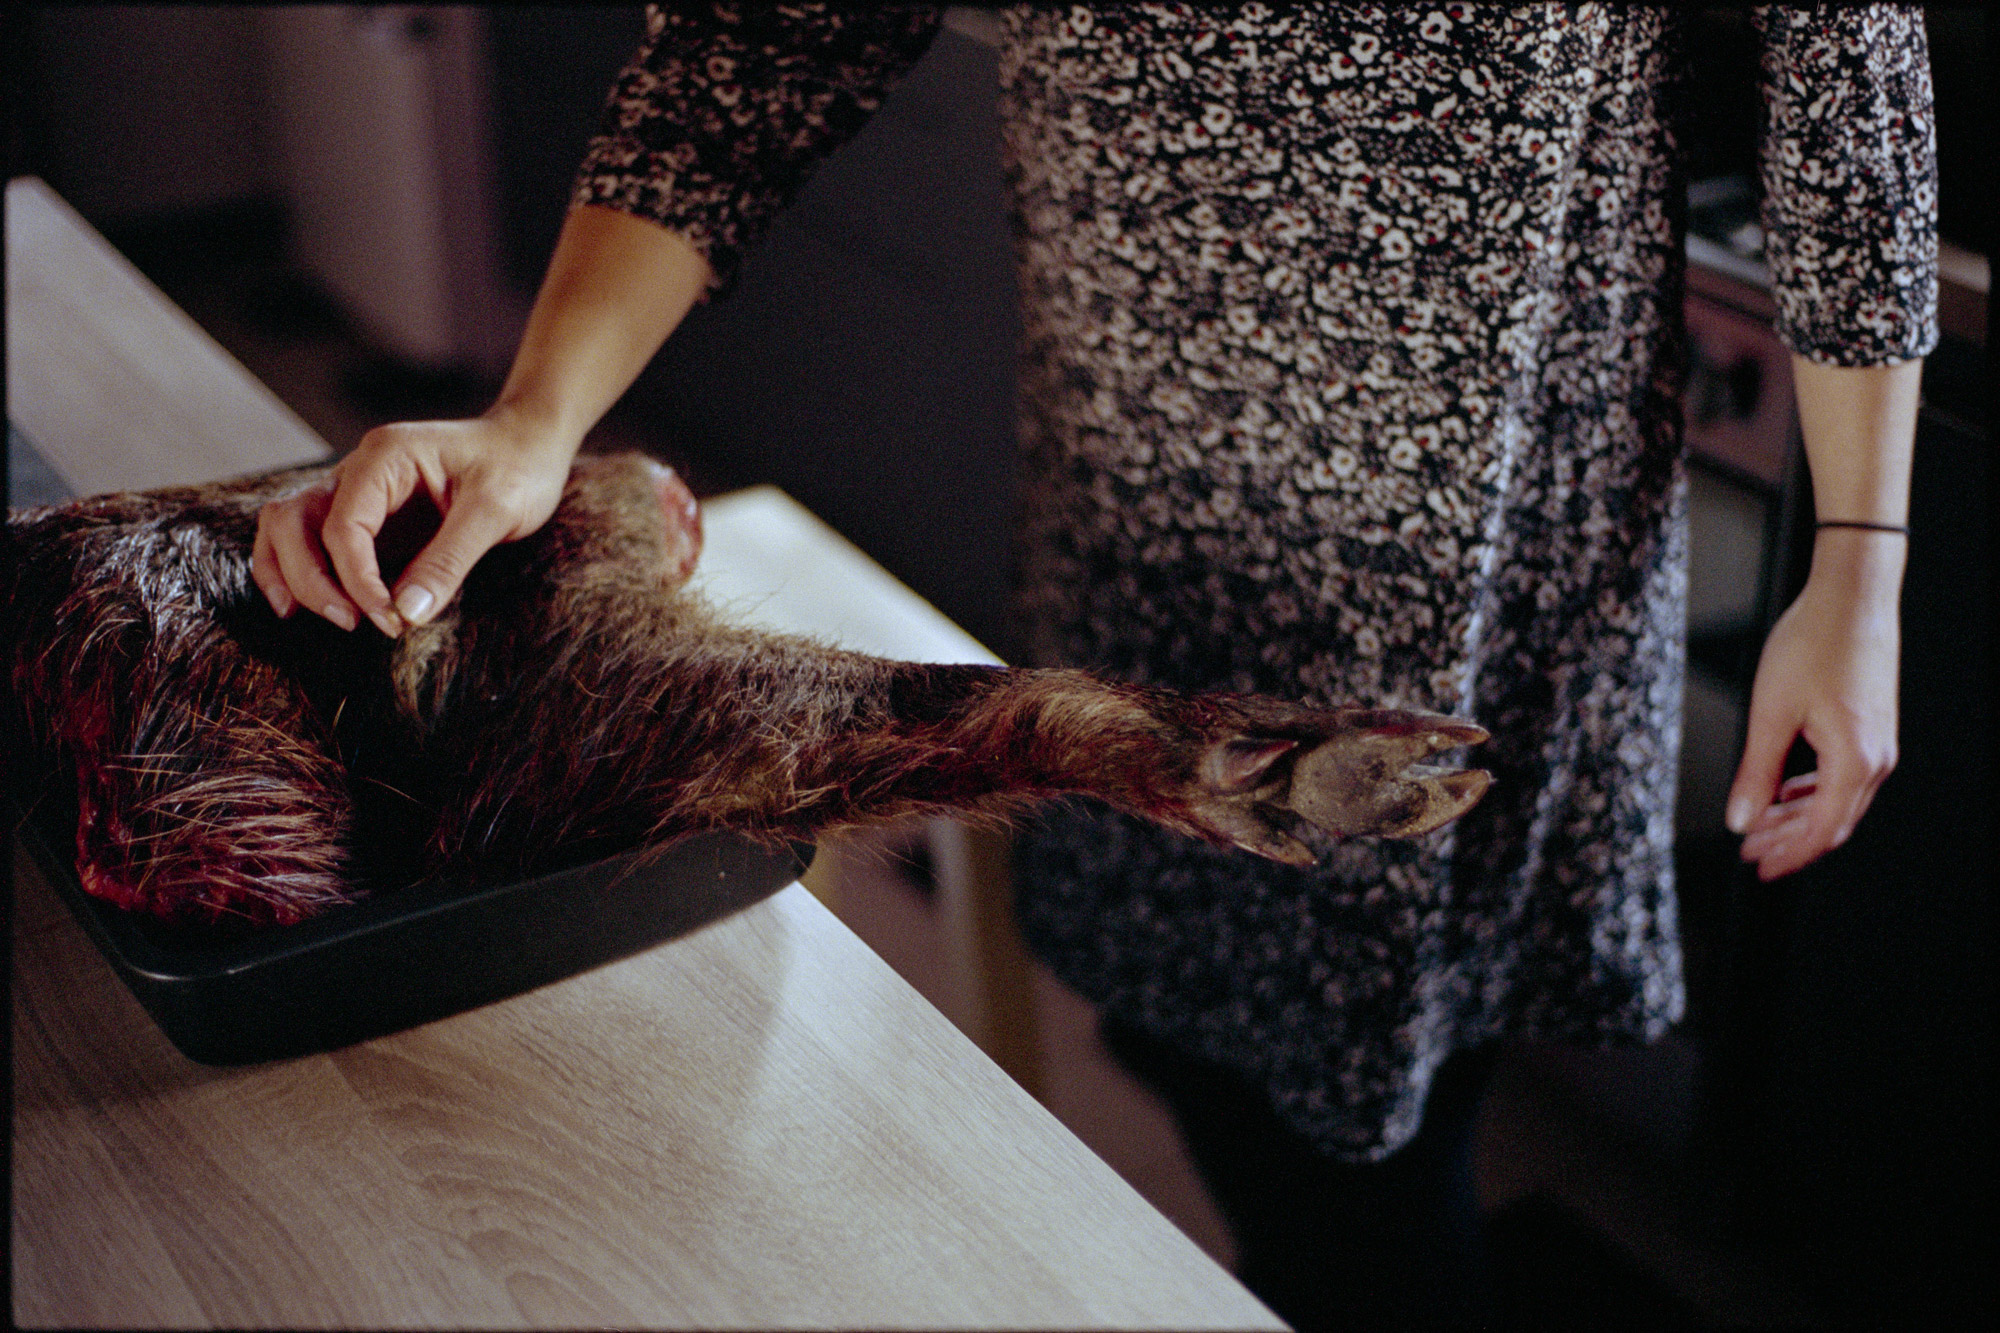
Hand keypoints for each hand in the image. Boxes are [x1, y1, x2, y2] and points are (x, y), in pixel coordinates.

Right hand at [252, 406, 579, 634]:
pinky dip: (302, 569)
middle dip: (311, 578)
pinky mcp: (367, 515)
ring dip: (291, 572)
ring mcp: (357, 490)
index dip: (356, 580)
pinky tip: (313, 604)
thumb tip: (407, 613)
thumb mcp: (495, 511)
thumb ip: (450, 560)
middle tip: (352, 623)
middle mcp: (359, 469)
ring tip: (317, 616)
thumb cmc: (518, 467)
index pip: (343, 525)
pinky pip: (311, 538)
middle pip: (294, 520)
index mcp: (385, 456)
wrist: (529, 445)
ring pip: (288, 525)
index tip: (389, 619)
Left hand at [1726, 530, 1902, 880]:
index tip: (1758, 866)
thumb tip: (1740, 821)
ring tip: (1758, 826)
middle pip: (1832, 821)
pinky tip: (1784, 791)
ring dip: (1797, 817)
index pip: (1823, 831)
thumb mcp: (1771, 713)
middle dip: (1789, 841)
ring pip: (1837, 800)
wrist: (1851, 596)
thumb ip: (1755, 772)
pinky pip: (1843, 775)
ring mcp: (1878, 743)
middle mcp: (1876, 758)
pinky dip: (1811, 791)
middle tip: (1749, 852)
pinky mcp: (1872, 726)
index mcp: (1855, 760)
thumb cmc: (1811, 645)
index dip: (1789, 855)